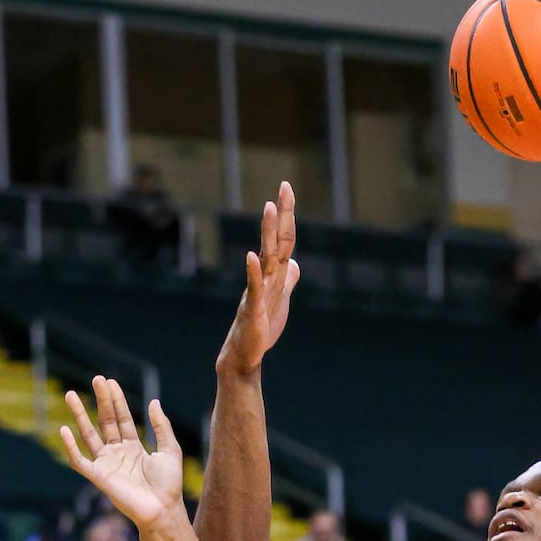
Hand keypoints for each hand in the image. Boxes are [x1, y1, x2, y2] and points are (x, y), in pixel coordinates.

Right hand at [60, 379, 184, 532]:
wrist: (163, 509)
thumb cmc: (169, 485)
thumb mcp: (170, 449)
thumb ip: (161, 426)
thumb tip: (153, 401)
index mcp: (133, 448)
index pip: (121, 419)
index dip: (116, 400)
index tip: (110, 382)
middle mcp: (117, 454)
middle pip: (105, 422)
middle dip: (100, 400)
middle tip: (96, 379)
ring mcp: (106, 464)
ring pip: (88, 435)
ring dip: (79, 415)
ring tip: (70, 395)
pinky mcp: (98, 477)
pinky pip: (79, 460)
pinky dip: (70, 447)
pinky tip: (64, 429)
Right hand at [217, 181, 299, 375]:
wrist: (244, 354)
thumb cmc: (260, 328)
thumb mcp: (281, 300)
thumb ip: (287, 281)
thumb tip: (296, 265)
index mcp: (276, 274)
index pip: (285, 239)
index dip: (288, 215)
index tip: (287, 188)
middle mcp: (266, 277)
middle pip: (277, 240)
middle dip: (281, 214)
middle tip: (284, 186)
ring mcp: (259, 291)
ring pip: (266, 257)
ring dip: (267, 233)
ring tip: (269, 208)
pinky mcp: (254, 309)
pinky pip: (254, 287)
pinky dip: (254, 271)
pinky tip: (252, 255)